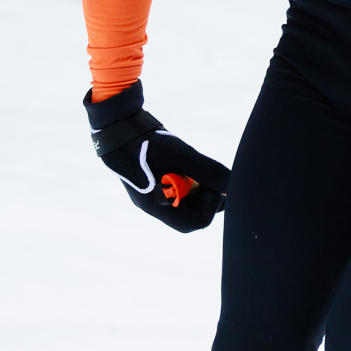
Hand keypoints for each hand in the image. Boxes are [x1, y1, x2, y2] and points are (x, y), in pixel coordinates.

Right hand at [84, 81, 230, 233]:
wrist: (116, 127)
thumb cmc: (146, 141)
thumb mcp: (180, 154)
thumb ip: (207, 170)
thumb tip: (233, 184)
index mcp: (156, 205)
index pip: (195, 223)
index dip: (210, 206)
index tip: (210, 184)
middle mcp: (155, 206)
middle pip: (192, 215)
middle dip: (207, 197)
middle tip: (209, 176)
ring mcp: (153, 196)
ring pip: (187, 203)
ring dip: (198, 188)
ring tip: (195, 168)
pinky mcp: (154, 184)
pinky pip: (178, 191)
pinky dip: (189, 181)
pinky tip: (186, 165)